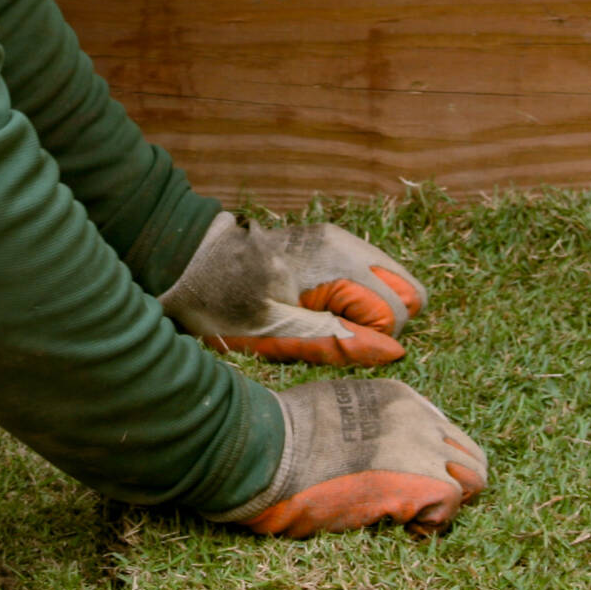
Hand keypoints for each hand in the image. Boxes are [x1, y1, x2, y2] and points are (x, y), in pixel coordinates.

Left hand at [159, 211, 426, 365]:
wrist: (184, 260)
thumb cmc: (221, 302)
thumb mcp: (273, 333)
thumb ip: (335, 341)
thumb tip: (394, 351)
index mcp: (332, 260)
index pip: (398, 306)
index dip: (373, 336)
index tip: (330, 340)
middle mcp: (342, 242)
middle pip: (407, 290)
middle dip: (379, 322)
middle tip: (326, 331)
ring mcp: (337, 239)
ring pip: (390, 282)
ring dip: (367, 310)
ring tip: (317, 318)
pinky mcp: (329, 244)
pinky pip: (368, 275)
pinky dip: (356, 297)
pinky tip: (316, 306)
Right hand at [210, 378, 486, 537]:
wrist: (268, 450)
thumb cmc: (283, 436)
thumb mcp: (333, 409)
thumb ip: (364, 422)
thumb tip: (365, 447)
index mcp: (399, 398)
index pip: (443, 432)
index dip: (431, 461)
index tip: (406, 481)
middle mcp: (420, 418)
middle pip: (469, 455)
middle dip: (451, 482)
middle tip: (415, 505)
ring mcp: (426, 449)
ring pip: (473, 480)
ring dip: (446, 502)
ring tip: (408, 516)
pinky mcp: (423, 482)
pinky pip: (451, 509)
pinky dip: (430, 524)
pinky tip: (398, 527)